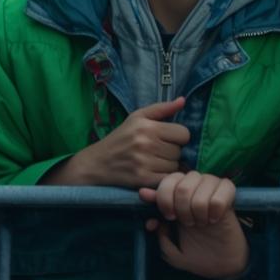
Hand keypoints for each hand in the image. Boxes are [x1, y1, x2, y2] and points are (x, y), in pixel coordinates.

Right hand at [45, 97, 189, 187]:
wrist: (96, 164)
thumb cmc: (120, 138)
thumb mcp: (137, 117)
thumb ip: (162, 108)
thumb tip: (183, 100)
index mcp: (147, 126)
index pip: (184, 134)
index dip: (178, 137)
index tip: (167, 139)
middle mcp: (146, 144)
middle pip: (179, 151)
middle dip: (172, 152)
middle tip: (158, 152)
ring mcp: (144, 163)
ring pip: (174, 166)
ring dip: (168, 166)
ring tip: (154, 162)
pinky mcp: (142, 180)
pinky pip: (166, 179)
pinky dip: (163, 178)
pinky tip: (153, 173)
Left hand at [138, 172, 248, 279]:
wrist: (223, 267)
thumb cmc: (198, 257)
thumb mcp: (172, 254)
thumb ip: (161, 238)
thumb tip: (153, 220)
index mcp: (179, 200)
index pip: (168, 181)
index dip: (163, 196)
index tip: (168, 217)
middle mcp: (195, 190)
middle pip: (183, 182)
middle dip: (181, 206)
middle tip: (188, 224)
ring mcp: (213, 191)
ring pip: (203, 183)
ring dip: (200, 207)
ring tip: (203, 222)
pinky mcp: (230, 197)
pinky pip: (221, 194)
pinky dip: (216, 208)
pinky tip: (215, 219)